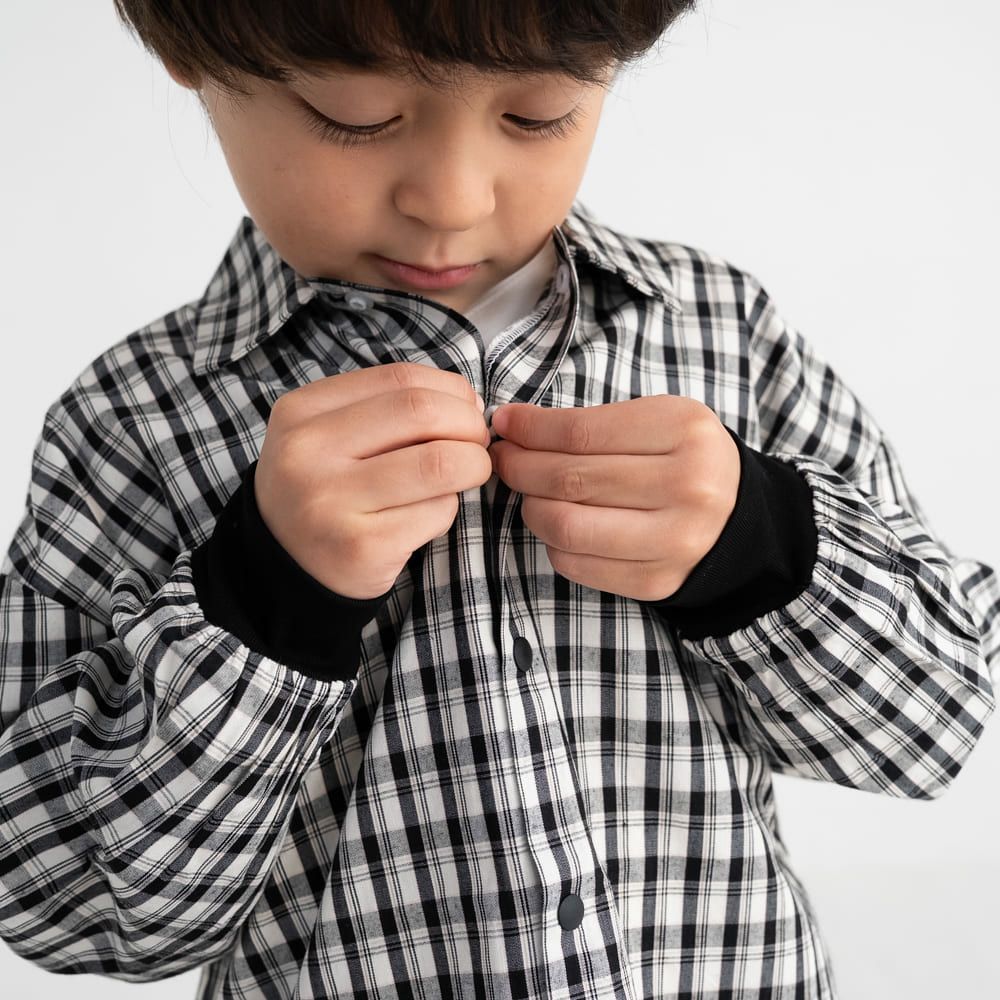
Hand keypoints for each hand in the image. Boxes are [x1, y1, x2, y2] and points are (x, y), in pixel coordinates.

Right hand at [254, 362, 491, 599]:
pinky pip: (436, 512)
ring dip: (472, 466)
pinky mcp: (362, 547)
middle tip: (477, 444)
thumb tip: (468, 400)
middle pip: (421, 412)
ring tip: (468, 474)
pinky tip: (430, 514)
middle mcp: (308, 452)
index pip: (400, 378)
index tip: (466, 409)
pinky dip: (449, 509)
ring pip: (439, 463)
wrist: (282, 566)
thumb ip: (388, 409)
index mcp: (302, 412)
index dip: (451, 391)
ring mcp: (331, 501)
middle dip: (468, 425)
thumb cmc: (325, 490)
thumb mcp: (330, 434)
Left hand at [487, 395, 740, 600]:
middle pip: (570, 480)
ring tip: (529, 494)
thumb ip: (592, 424)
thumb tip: (512, 426)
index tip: (504, 426)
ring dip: (531, 508)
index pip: (581, 434)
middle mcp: (687, 487)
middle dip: (520, 468)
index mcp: (685, 431)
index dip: (530, 431)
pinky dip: (553, 543)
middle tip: (504, 460)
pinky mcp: (657, 581)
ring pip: (566, 526)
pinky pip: (576, 564)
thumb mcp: (657, 421)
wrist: (738, 519)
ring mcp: (674, 540)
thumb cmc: (684, 460)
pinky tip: (556, 525)